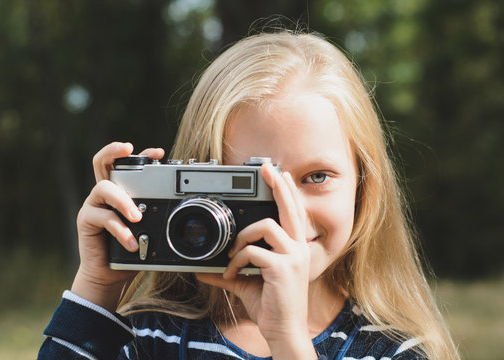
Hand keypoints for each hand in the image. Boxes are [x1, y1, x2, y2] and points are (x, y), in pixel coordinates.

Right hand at [72, 142, 164, 310]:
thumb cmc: (132, 250)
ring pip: (104, 188)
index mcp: (121, 191)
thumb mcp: (149, 230)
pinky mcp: (86, 221)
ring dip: (123, 201)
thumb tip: (181, 209)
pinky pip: (104, 218)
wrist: (111, 275)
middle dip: (114, 150)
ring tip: (137, 217)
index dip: (141, 154)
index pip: (127, 165)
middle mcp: (105, 194)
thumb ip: (156, 216)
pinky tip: (131, 243)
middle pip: (102, 162)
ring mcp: (94, 205)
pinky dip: (120, 231)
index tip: (159, 153)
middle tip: (129, 149)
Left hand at [197, 163, 315, 358]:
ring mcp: (293, 257)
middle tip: (268, 168)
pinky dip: (236, 260)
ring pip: (266, 226)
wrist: (283, 331)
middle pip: (291, 208)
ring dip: (242, 237)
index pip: (293, 213)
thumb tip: (205, 268)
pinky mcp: (283, 267)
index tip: (280, 175)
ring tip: (232, 253)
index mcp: (295, 248)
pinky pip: (253, 251)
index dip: (287, 193)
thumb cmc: (272, 306)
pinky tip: (232, 273)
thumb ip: (229, 271)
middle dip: (279, 185)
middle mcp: (298, 248)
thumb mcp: (248, 283)